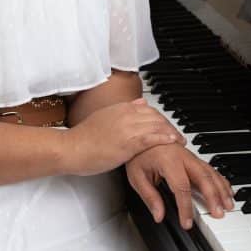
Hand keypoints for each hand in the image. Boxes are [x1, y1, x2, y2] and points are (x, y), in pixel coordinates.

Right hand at [62, 98, 183, 175]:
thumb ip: (123, 110)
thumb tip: (140, 103)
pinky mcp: (127, 142)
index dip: (161, 118)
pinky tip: (172, 142)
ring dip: (171, 132)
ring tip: (180, 140)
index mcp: (120, 108)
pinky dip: (164, 138)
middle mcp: (126, 114)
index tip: (167, 126)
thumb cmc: (83, 138)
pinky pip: (151, 138)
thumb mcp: (104, 117)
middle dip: (169, 125)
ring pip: (157, 125)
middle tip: (178, 135)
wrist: (71, 148)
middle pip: (156, 116)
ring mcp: (127, 127)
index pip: (149, 109)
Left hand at [126, 143, 234, 230]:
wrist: (143, 132)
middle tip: (218, 214)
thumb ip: (149, 197)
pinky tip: (228, 190)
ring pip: (211, 172)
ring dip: (221, 190)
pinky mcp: (194, 158)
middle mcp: (183, 157)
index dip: (186, 207)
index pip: (181, 187)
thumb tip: (159, 216)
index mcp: (168, 160)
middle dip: (213, 197)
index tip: (187, 222)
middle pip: (203, 177)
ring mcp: (191, 156)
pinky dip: (221, 180)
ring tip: (228, 205)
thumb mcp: (137, 176)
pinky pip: (211, 169)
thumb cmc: (139, 154)